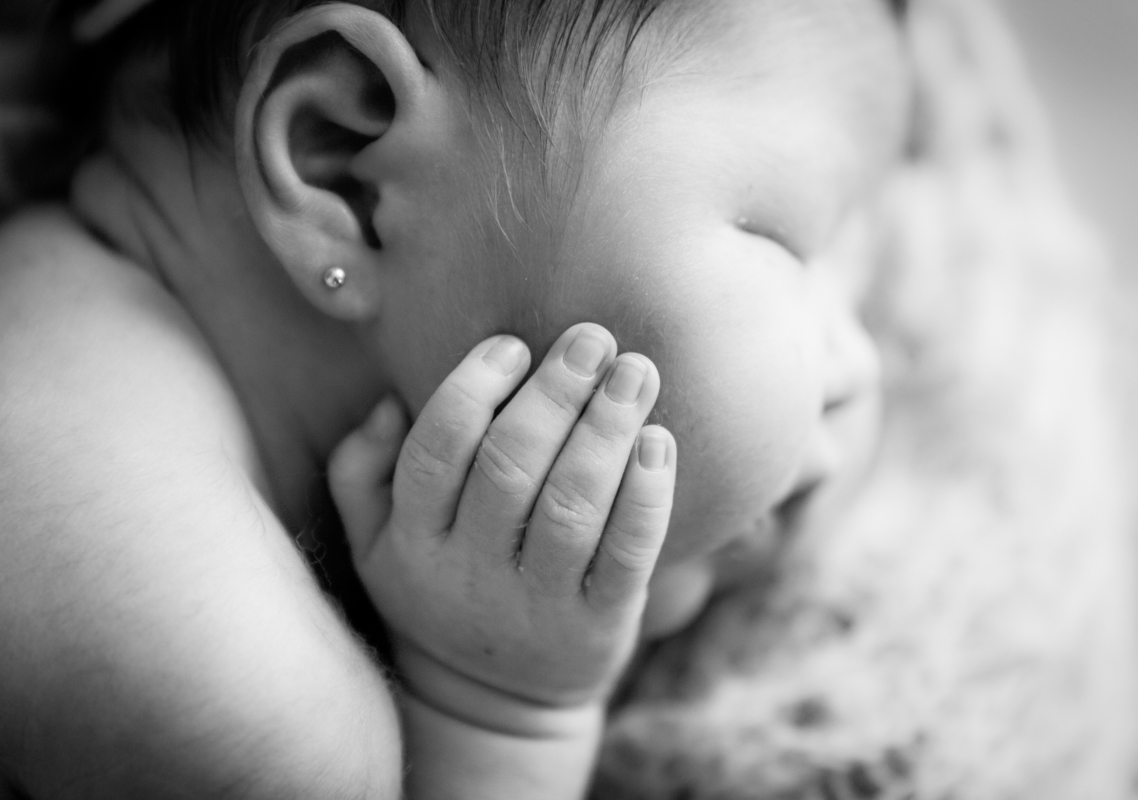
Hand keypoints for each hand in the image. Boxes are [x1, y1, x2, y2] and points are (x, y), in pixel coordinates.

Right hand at [329, 324, 675, 731]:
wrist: (493, 704)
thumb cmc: (440, 591)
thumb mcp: (375, 545)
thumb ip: (361, 471)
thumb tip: (388, 405)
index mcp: (413, 540)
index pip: (435, 452)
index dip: (472, 389)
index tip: (513, 344)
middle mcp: (469, 571)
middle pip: (511, 468)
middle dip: (555, 395)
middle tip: (592, 338)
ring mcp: (536, 603)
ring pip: (571, 506)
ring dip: (606, 431)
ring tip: (637, 371)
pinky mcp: (599, 625)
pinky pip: (626, 556)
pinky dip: (647, 497)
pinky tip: (659, 442)